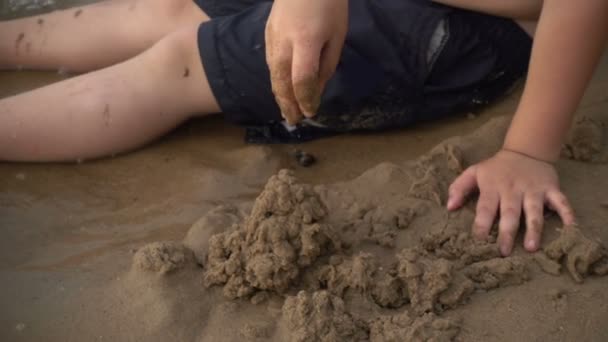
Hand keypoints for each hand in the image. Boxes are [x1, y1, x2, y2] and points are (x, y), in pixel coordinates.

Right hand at [265, 0, 347, 124]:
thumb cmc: (329, 4)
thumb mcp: (337, 35)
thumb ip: (326, 65)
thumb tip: (316, 90)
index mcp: (305, 43)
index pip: (302, 81)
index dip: (306, 99)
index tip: (311, 113)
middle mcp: (284, 44)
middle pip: (282, 82)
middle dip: (288, 104)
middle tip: (294, 121)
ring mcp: (272, 39)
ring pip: (273, 75)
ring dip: (279, 96)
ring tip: (286, 111)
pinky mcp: (267, 35)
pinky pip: (270, 64)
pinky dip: (275, 81)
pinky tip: (280, 89)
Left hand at [447, 149, 575, 255]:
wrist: (525, 151)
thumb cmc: (496, 169)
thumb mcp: (474, 172)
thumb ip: (459, 188)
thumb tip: (449, 207)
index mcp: (493, 186)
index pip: (485, 207)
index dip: (481, 224)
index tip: (478, 241)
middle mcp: (513, 189)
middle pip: (510, 212)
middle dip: (506, 232)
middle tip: (503, 252)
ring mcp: (534, 189)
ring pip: (534, 210)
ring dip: (533, 229)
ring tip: (530, 247)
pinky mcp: (551, 188)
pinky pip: (561, 201)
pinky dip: (567, 212)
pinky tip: (570, 227)